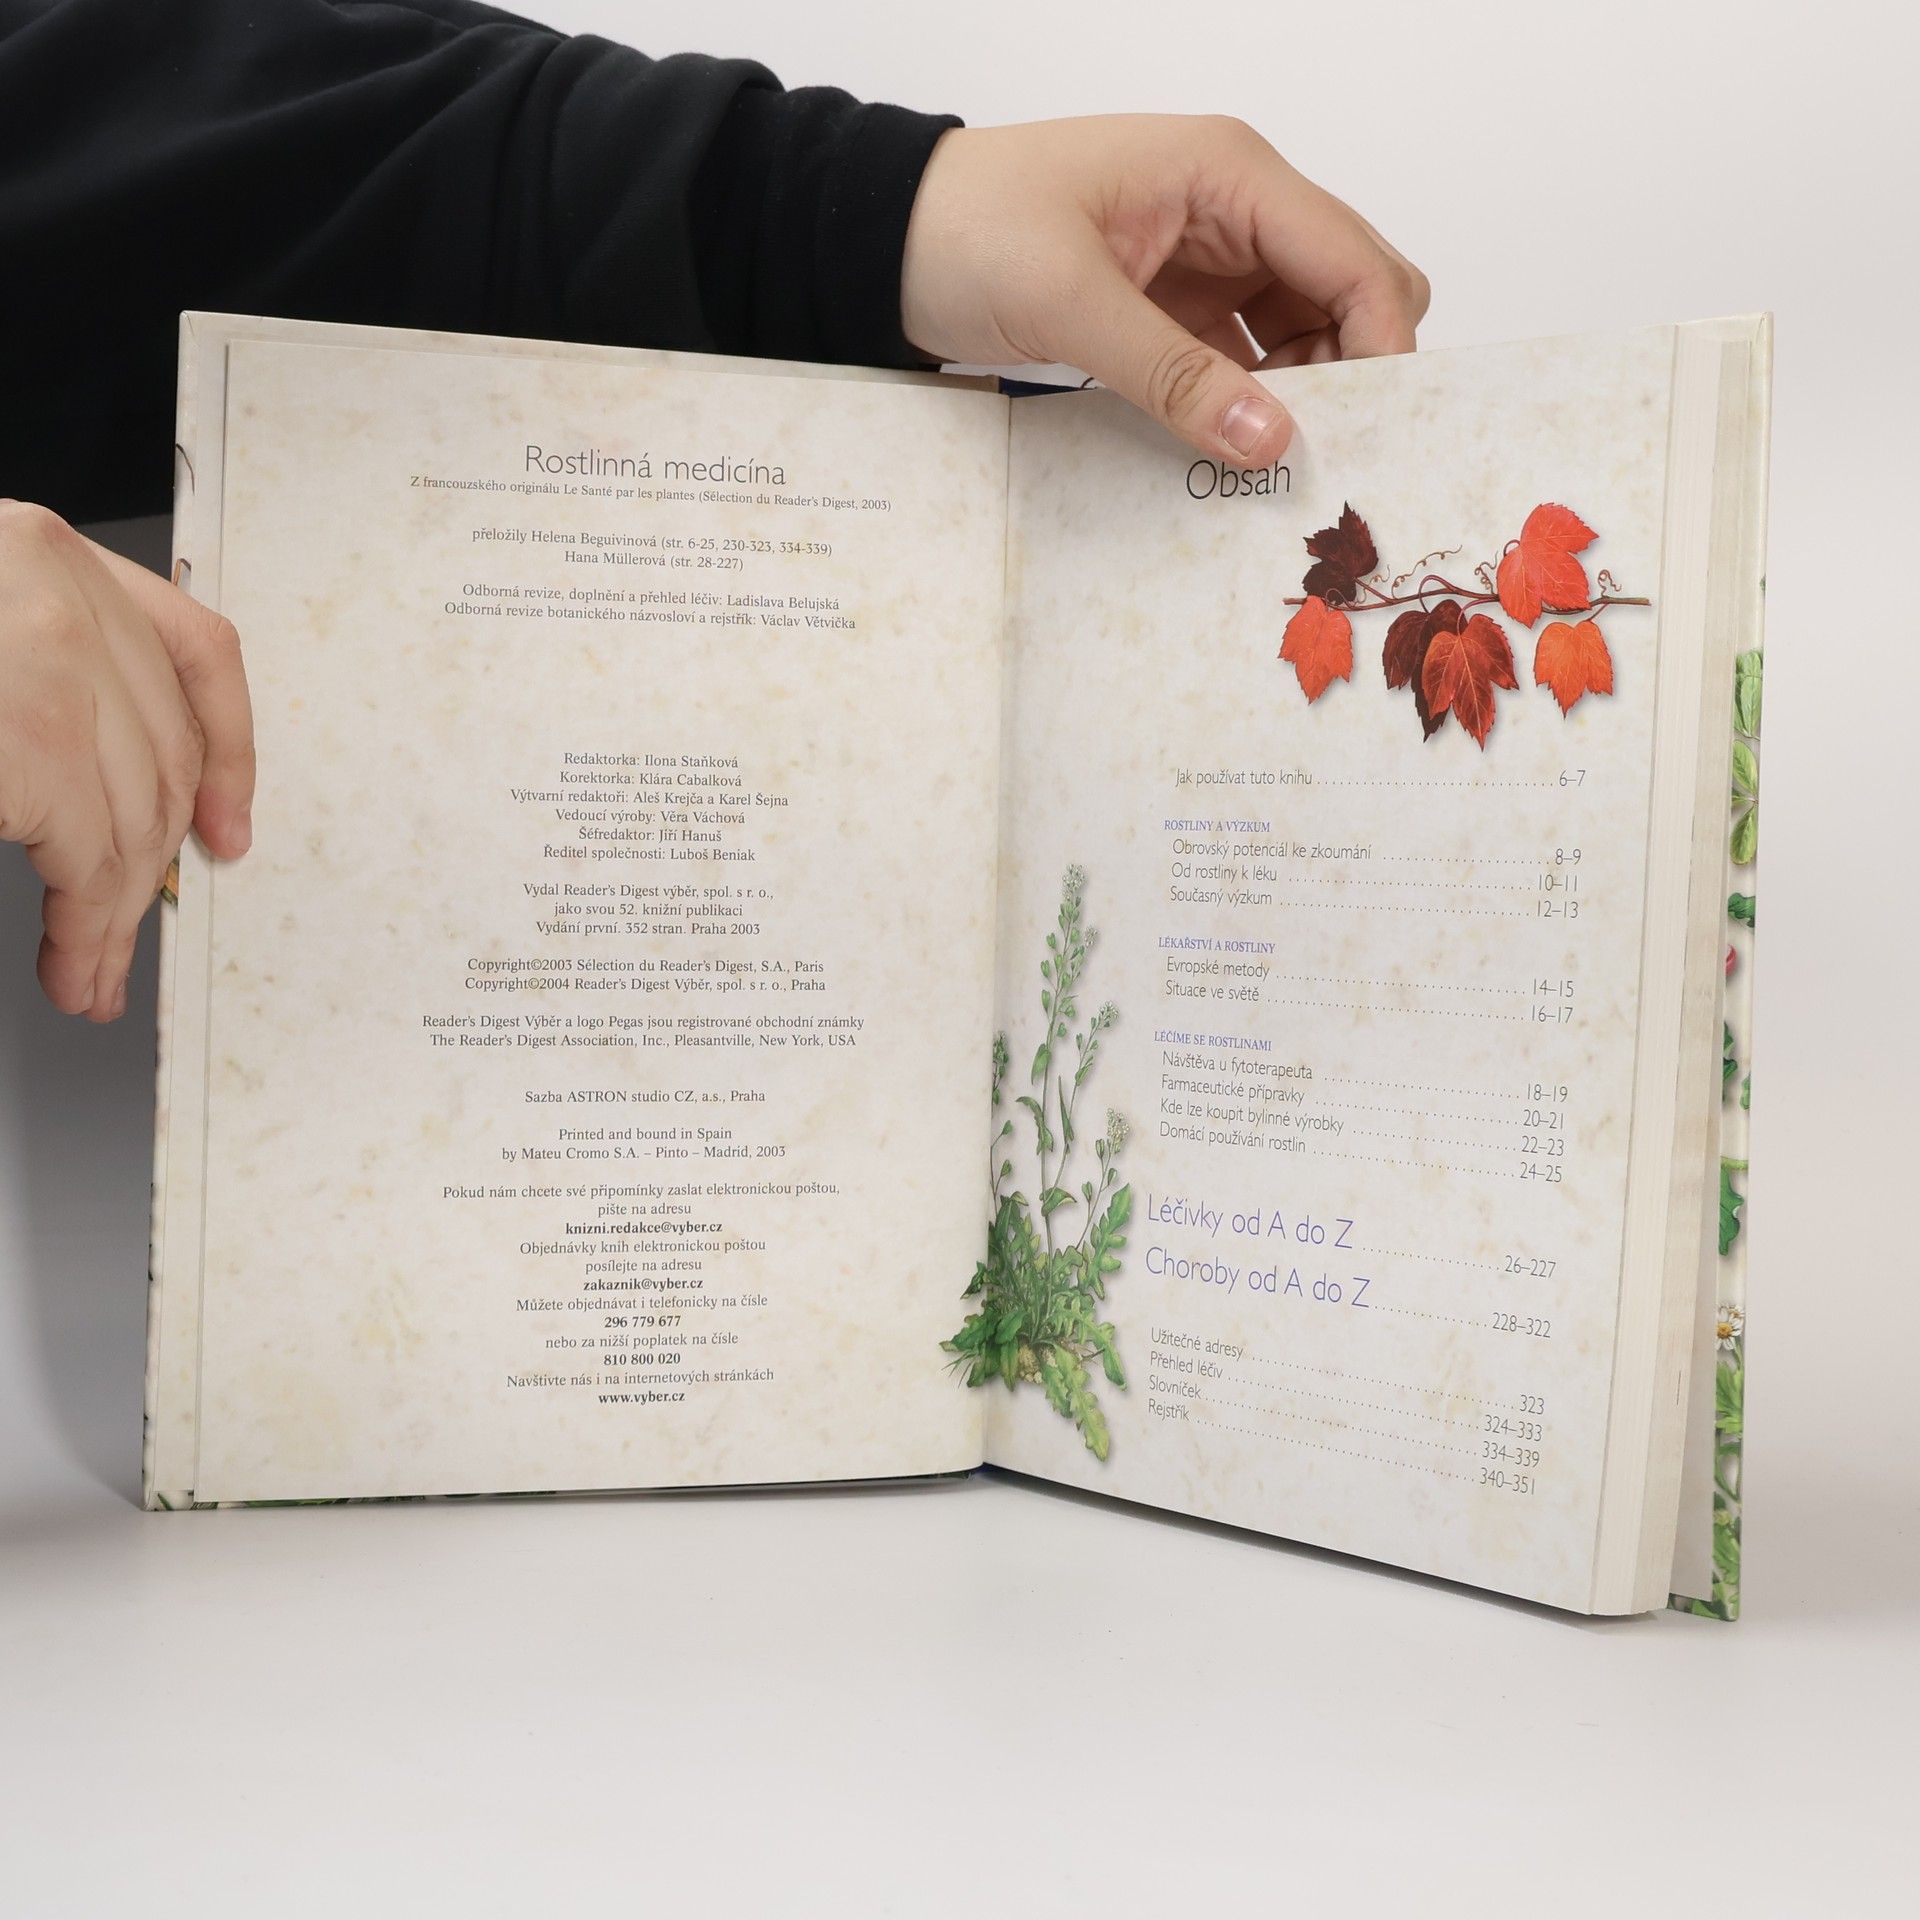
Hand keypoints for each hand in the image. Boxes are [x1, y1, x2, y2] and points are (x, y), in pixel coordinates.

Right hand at [0, 501, 254, 1021]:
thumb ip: (39, 687)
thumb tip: (118, 811)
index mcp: (38, 551)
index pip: (197, 653)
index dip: (226, 752)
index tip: (227, 823)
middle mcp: (58, 592)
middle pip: (168, 754)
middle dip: (154, 863)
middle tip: (124, 936)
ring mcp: (48, 658)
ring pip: (137, 814)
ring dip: (116, 914)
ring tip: (89, 974)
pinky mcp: (27, 735)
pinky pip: (90, 853)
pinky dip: (87, 924)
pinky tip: (70, 958)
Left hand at [900, 115, 1428, 465]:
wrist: (884, 239)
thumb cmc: (967, 228)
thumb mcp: (1070, 301)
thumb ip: (1174, 375)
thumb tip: (1270, 441)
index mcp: (1228, 173)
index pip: (1351, 256)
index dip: (1382, 341)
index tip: (1383, 431)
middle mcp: (1234, 210)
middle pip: (1346, 291)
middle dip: (1353, 370)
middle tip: (1327, 456)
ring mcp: (1207, 262)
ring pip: (1303, 335)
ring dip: (1302, 397)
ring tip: (1274, 470)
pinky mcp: (1173, 309)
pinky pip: (1242, 363)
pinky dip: (1248, 407)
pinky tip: (1233, 457)